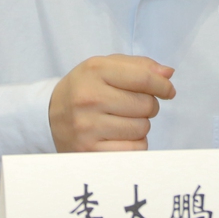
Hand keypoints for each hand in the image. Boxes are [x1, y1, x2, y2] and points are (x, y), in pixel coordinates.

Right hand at [49, 54, 175, 151]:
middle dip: (148, 105)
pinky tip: (119, 136)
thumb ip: (139, 66)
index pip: (144, 79)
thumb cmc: (86, 88)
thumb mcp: (105, 67)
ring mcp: (87, 126)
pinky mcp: (89, 151)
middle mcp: (89, 98)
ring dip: (140, 125)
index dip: (163, 85)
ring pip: (142, 128)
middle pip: (146, 105)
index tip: (168, 90)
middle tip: (133, 106)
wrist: (50, 115)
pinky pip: (134, 149)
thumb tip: (168, 74)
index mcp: (95, 71)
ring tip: (122, 120)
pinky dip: (134, 144)